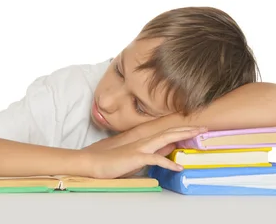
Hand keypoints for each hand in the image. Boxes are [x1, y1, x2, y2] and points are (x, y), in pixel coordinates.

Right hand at [84, 126, 205, 178]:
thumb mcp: (134, 156)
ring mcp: (139, 148)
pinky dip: (168, 162)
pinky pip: (155, 159)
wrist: (91, 162)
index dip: (181, 130)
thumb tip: (165, 150)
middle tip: (204, 127)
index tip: (195, 128)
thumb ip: (151, 152)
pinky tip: (178, 167)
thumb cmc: (109, 161)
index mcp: (142, 141)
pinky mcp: (135, 157)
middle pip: (168, 132)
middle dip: (187, 129)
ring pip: (164, 139)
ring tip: (197, 136)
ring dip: (182, 136)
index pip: (165, 133)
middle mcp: (142, 141)